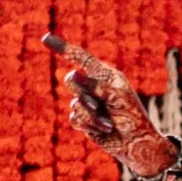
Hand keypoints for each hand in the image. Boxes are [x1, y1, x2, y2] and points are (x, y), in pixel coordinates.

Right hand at [46, 34, 175, 178]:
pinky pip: (74, 118)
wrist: (136, 142)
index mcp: (105, 75)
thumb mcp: (117, 96)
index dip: (62, 48)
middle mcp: (94, 86)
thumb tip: (74, 74)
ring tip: (109, 123)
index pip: (81, 58)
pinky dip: (89, 125)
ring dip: (91, 115)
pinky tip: (104, 129)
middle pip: (71, 80)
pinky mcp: (84, 119)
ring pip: (74, 103)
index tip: (45, 38)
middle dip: (81, 92)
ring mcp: (87, 103)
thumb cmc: (132, 116)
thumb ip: (96, 85)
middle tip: (97, 104)